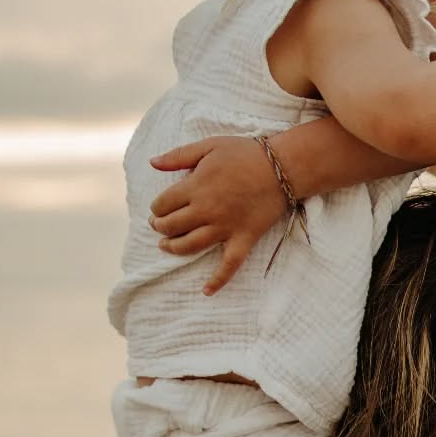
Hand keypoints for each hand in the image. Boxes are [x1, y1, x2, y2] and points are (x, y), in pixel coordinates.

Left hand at [148, 137, 286, 292]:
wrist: (283, 167)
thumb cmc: (246, 153)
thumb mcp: (209, 146)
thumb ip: (178, 155)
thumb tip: (152, 163)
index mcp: (196, 187)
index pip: (163, 204)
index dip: (156, 208)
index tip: (158, 207)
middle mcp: (207, 210)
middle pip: (172, 226)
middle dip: (160, 227)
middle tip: (159, 225)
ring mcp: (225, 227)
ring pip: (191, 245)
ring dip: (173, 248)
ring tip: (166, 246)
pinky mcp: (243, 238)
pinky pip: (229, 264)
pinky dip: (218, 280)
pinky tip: (206, 291)